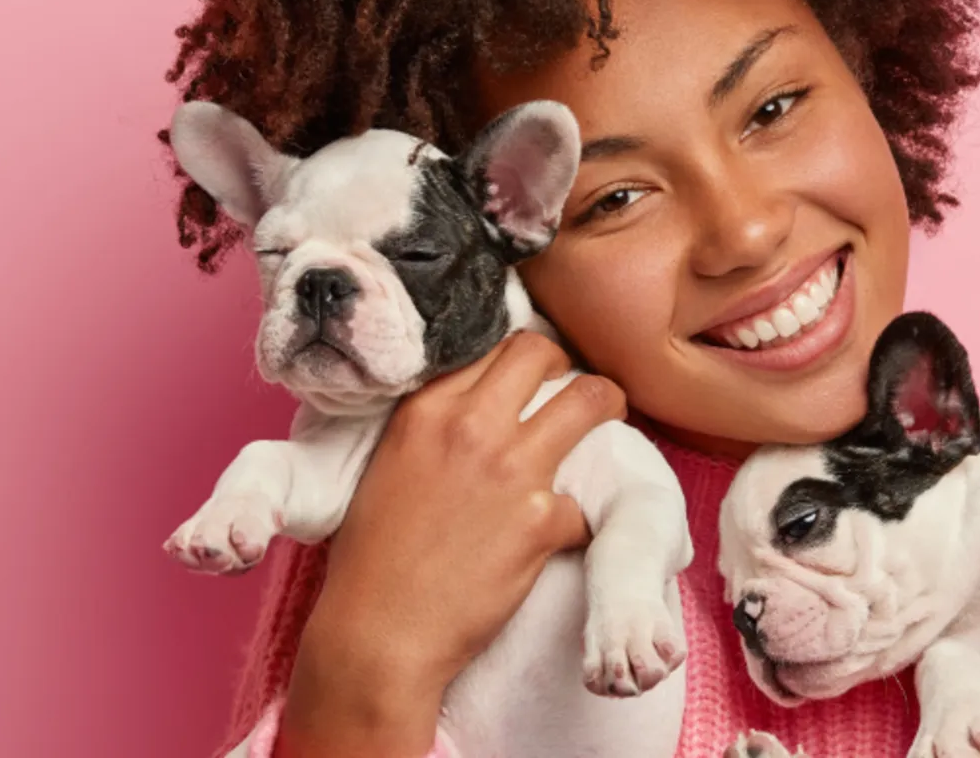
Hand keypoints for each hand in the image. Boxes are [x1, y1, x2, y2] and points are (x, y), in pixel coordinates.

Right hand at [276, 332, 622, 757]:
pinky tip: (564, 536)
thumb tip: (475, 411)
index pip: (491, 347)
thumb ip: (430, 427)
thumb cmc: (371, 559)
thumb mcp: (386, 465)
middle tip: (573, 396)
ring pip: (591, 402)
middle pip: (542, 353)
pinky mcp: (540, 522)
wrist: (379, 632)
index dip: (520, 361)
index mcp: (425, 408)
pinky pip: (588, 502)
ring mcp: (510, 470)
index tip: (531, 380)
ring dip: (606, 410)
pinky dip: (582, 520)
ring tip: (608, 430)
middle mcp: (469, 426)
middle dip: (568, 367)